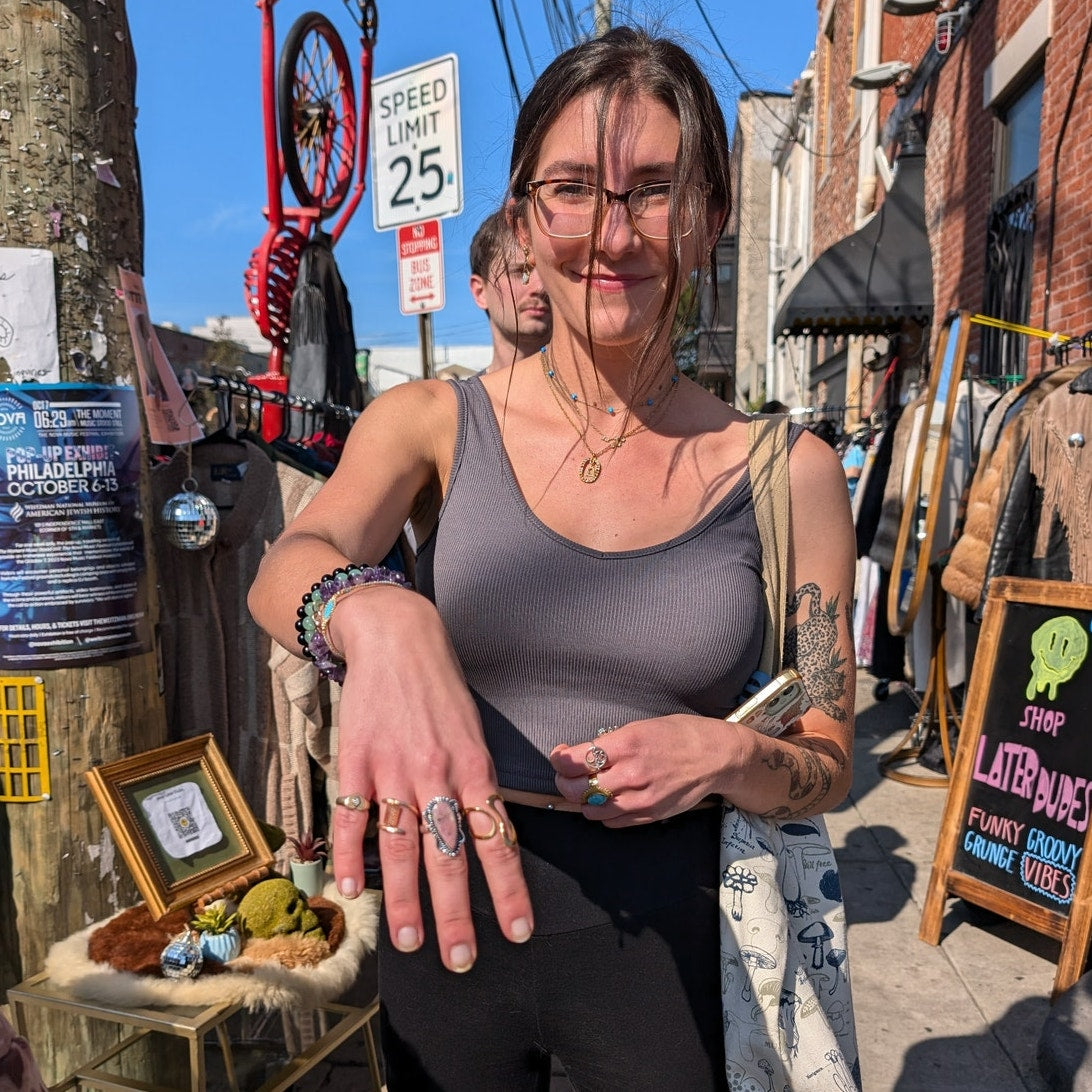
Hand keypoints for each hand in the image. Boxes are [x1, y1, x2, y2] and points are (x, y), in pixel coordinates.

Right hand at [329, 588, 532, 971]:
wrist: (397, 637)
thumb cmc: (441, 688)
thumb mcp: (474, 732)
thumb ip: (477, 784)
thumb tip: (487, 836)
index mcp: (474, 768)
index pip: (496, 841)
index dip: (508, 889)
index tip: (518, 931)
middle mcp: (437, 775)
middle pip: (448, 855)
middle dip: (456, 914)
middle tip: (461, 959)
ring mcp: (393, 770)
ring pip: (402, 847)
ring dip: (405, 900)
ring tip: (410, 942)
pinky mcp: (357, 761)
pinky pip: (354, 818)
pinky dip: (352, 856)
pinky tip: (351, 891)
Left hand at [548, 714, 737, 826]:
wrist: (717, 757)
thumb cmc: (680, 735)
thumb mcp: (641, 726)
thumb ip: (610, 743)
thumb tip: (581, 755)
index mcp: (627, 744)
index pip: (574, 761)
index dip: (559, 759)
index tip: (560, 755)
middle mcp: (631, 774)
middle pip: (576, 789)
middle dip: (564, 781)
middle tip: (567, 773)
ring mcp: (641, 799)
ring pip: (591, 810)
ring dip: (583, 800)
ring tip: (589, 786)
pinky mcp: (650, 815)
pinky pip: (611, 822)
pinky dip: (603, 812)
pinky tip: (610, 798)